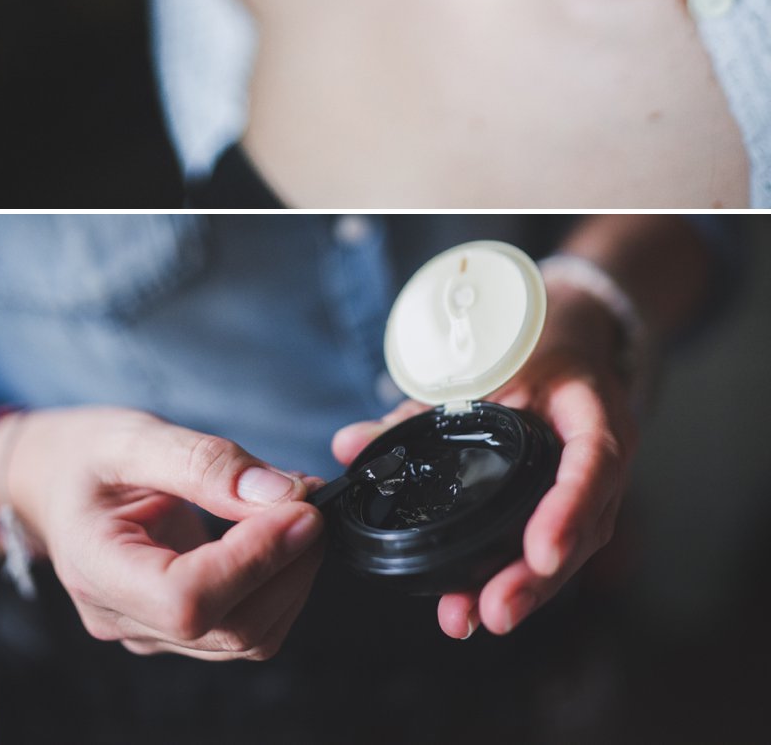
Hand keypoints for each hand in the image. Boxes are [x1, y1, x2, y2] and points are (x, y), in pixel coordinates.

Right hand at [0, 406, 323, 660]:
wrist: (56, 482)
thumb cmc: (86, 455)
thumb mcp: (132, 437)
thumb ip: (204, 462)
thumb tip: (279, 494)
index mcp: (96, 569)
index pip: (187, 601)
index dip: (253, 561)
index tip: (299, 509)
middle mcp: (123, 618)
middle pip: (228, 629)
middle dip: (287, 566)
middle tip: (311, 501)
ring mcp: (151, 632)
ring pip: (246, 637)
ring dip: (292, 577)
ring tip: (301, 509)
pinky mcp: (178, 629)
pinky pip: (243, 626)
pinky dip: (279, 583)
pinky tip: (282, 533)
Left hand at [332, 287, 636, 640]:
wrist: (569, 333)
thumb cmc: (531, 340)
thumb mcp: (486, 358)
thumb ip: (420, 406)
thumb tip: (349, 447)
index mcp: (592, 409)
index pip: (593, 462)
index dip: (568, 511)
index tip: (540, 553)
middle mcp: (602, 456)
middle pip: (584, 527)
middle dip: (536, 577)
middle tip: (493, 611)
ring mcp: (595, 486)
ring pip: (572, 548)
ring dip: (527, 588)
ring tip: (476, 616)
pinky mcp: (573, 504)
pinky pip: (555, 544)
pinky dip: (520, 574)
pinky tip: (482, 603)